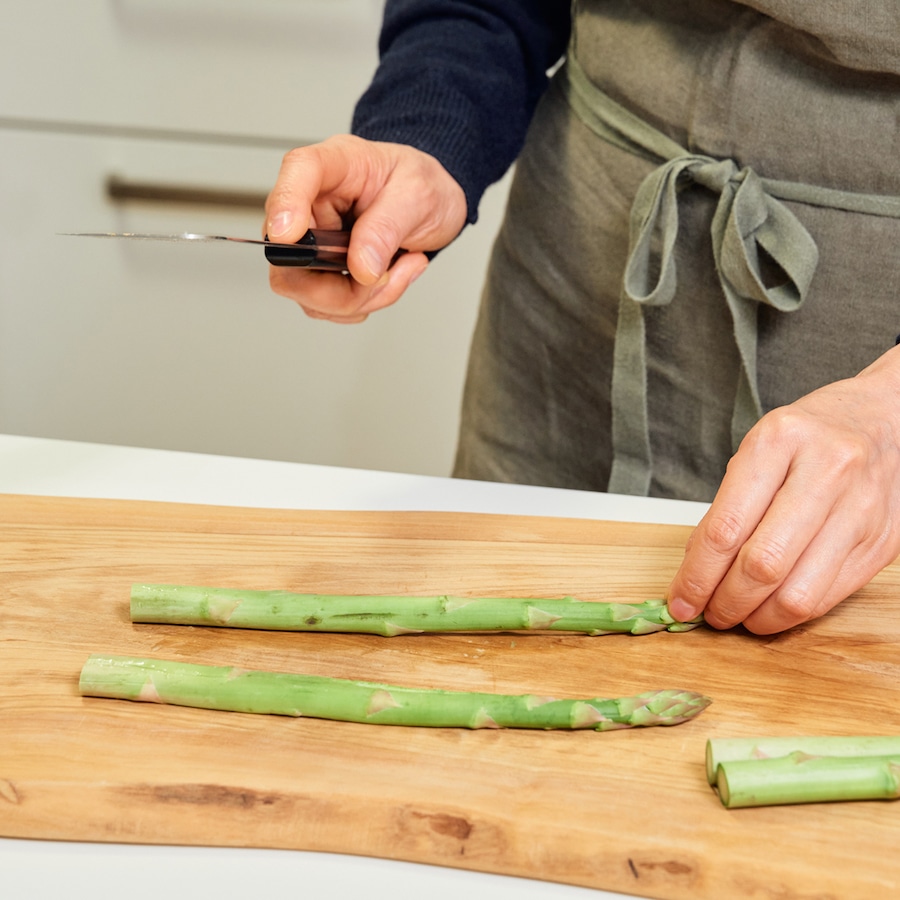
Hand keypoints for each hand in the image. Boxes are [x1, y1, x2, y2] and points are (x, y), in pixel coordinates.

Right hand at [264, 135, 467, 322]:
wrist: (434, 208)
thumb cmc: (422, 188)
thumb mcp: (419, 196)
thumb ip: (387, 229)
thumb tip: (360, 267)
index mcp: (335, 164)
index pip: (299, 170)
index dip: (286, 203)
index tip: (288, 236)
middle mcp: (313, 202)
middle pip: (286, 253)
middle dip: (337, 286)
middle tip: (383, 275)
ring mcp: (310, 241)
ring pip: (307, 292)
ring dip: (360, 297)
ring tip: (396, 270)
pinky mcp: (318, 271)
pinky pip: (327, 305)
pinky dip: (363, 302)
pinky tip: (386, 278)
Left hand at [667, 346, 899, 633]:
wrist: (884, 419)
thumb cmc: (809, 437)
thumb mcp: (758, 450)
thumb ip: (728, 507)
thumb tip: (696, 572)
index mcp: (780, 441)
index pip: (725, 528)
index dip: (696, 576)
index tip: (680, 600)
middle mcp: (826, 471)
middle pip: (762, 565)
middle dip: (725, 602)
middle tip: (707, 613)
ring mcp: (861, 509)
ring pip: (798, 592)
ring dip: (757, 618)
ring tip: (737, 615)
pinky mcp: (882, 542)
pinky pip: (828, 596)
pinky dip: (791, 614)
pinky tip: (771, 608)